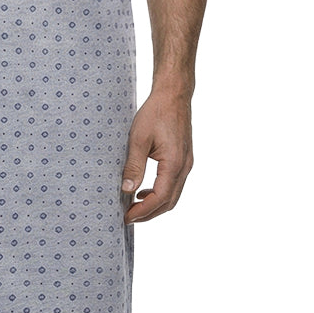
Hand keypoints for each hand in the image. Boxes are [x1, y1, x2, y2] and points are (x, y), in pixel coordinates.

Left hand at [121, 89, 192, 223]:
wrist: (174, 95)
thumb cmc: (156, 112)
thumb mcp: (138, 138)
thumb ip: (134, 166)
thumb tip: (127, 189)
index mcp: (175, 163)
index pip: (159, 198)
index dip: (142, 211)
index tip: (126, 217)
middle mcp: (185, 167)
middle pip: (169, 202)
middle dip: (148, 213)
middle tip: (127, 216)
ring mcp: (187, 164)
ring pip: (173, 196)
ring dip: (154, 205)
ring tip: (133, 206)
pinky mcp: (184, 160)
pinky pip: (174, 185)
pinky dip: (160, 193)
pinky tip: (143, 191)